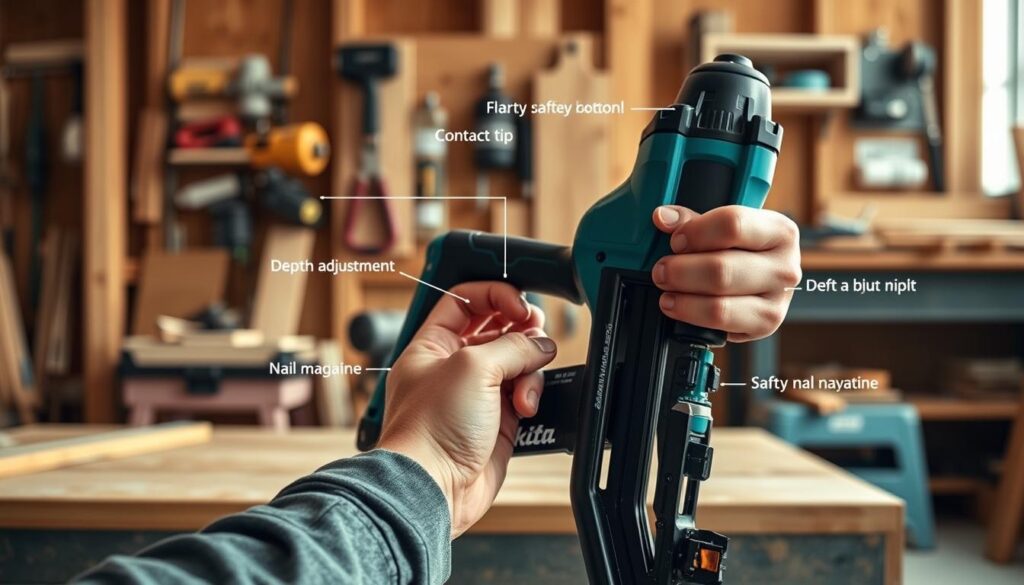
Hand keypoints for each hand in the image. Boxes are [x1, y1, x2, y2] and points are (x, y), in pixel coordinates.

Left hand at [377, 282, 555, 537]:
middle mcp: (454, 367)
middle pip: (497, 330)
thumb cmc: (431, 429)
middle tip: (534, 332)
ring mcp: (477, 395)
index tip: (519, 305)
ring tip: (523, 388)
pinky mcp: (498, 422)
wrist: (434, 487)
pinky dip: (532, 397)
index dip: (495, 295)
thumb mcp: (472, 368)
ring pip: (517, 363)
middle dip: (520, 330)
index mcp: (433, 345)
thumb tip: (540, 343)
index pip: (465, 301)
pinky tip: (526, 408)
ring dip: (529, 370)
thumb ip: (512, 346)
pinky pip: (526, 395)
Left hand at [651, 205, 800, 341]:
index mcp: (780, 231)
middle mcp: (785, 267)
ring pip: (720, 304)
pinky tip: (678, 307)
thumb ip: (692, 220)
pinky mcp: (766, 325)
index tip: (675, 240)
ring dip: (683, 298)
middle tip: (661, 270)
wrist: (762, 282)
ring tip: (666, 290)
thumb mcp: (722, 227)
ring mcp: (778, 300)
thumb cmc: (741, 249)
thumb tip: (663, 217)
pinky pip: (720, 324)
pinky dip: (692, 316)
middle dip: (681, 271)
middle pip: (721, 269)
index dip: (695, 232)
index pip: (733, 225)